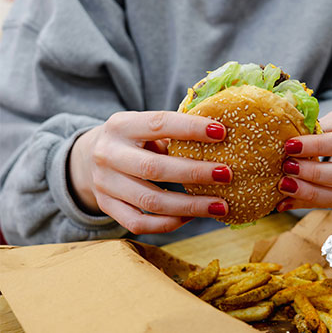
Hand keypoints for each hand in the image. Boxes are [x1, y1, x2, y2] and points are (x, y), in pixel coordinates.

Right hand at [69, 111, 231, 233]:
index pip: (159, 123)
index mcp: (121, 125)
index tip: (221, 132)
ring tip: (220, 206)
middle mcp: (108, 154)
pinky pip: (139, 223)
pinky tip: (192, 217)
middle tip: (226, 174)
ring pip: (150, 201)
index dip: (191, 128)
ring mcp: (104, 184)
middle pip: (154, 169)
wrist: (89, 156)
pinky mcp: (106, 206)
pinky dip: (168, 223)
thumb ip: (174, 130)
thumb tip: (220, 135)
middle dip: (195, 173)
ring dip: (190, 206)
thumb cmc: (134, 138)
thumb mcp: (145, 125)